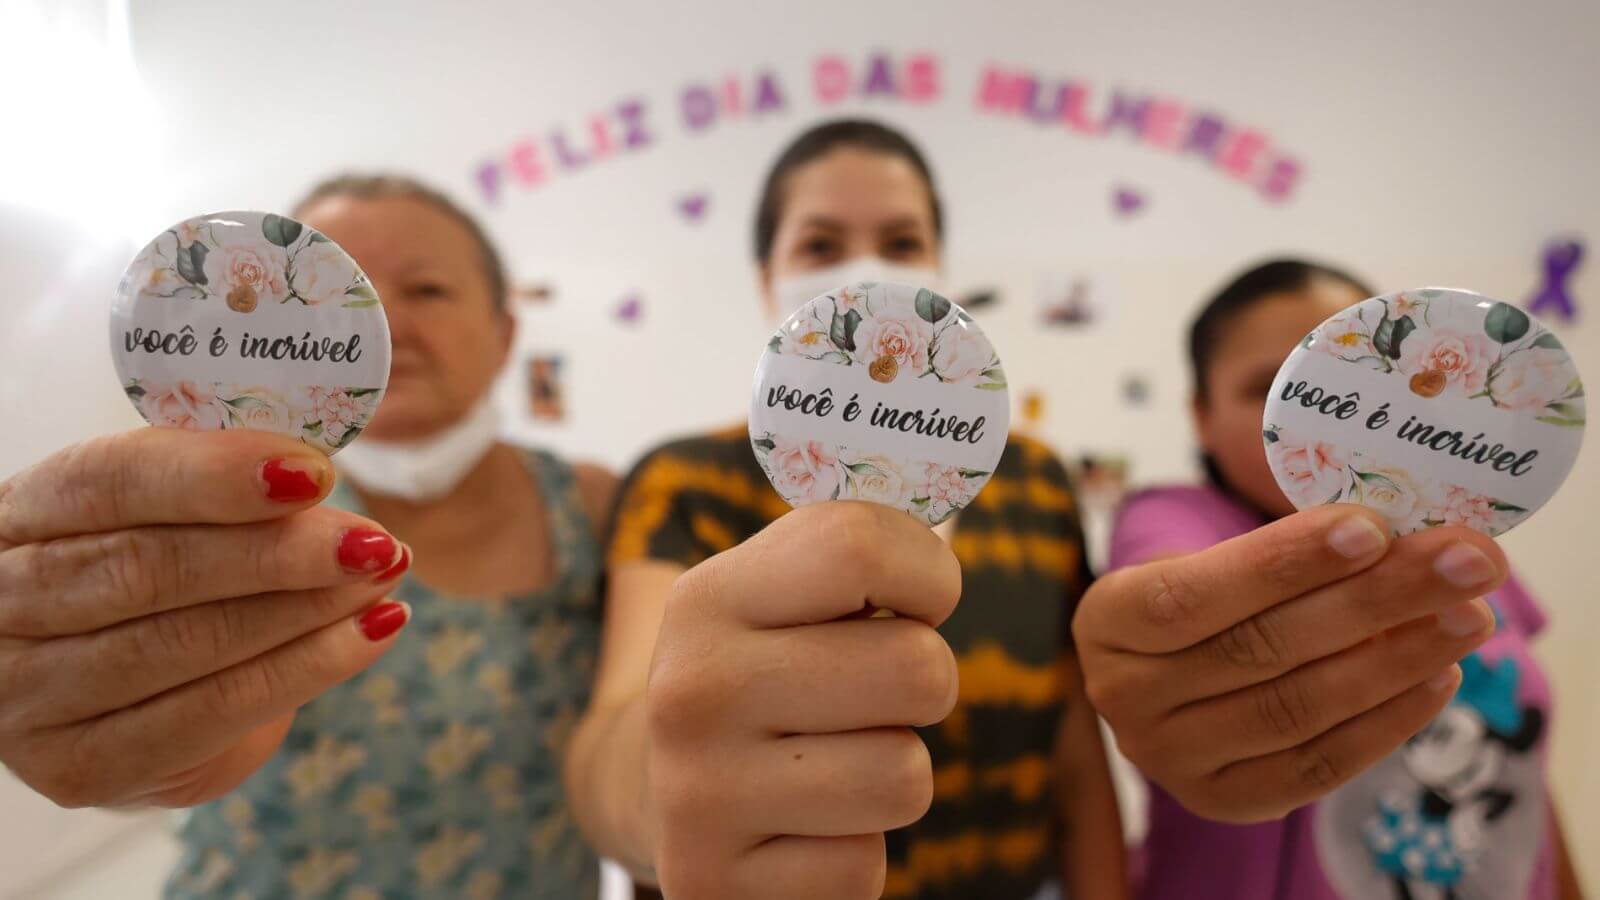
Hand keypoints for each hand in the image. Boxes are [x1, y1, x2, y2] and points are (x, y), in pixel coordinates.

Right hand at [0, 428, 411, 807]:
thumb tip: (317, 469)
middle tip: (372, 541)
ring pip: (185, 645)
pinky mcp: (81, 766)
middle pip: (151, 571)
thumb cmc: (151, 572)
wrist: (110, 689)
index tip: (314, 473)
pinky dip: (306, 670)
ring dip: (306, 610)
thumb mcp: (165, 511)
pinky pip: (208, 715)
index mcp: (21, 514)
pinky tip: (372, 633)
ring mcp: (30, 696)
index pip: (108, 483)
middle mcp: (2, 603)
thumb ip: (222, 486)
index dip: (214, 476)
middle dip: (279, 553)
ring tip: (383, 578)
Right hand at [646, 501, 960, 898]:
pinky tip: (802, 827)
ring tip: (830, 762)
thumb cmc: (759, 676)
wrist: (657, 797)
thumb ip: (853, 546)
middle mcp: (691, 690)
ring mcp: (699, 795)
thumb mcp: (774, 595)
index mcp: (707, 598)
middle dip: (922, 685)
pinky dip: (852, 850)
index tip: (918, 600)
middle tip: (870, 694)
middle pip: (916, 669)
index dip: (926, 573)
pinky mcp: (715, 884)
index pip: (860, 545)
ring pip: (905, 776)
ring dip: (890, 772)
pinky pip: (865, 864)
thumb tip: (950, 486)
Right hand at [1073, 504, 1500, 822]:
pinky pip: (1317, 766)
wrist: (1169, 678)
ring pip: (1296, 708)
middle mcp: (1124, 696)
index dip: (1282, 564)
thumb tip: (1398, 529)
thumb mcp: (1209, 560)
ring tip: (1469, 615)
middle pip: (1260, 648)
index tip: (1373, 527)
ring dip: (1397, 658)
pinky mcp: (1223, 801)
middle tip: (1464, 562)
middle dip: (1375, 600)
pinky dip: (1387, 720)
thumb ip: (1281, 552)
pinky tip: (1439, 674)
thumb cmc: (1204, 598)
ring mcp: (1170, 759)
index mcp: (1106, 619)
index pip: (1193, 593)